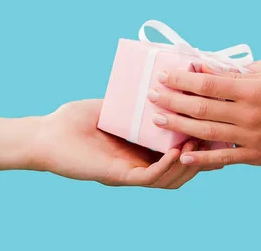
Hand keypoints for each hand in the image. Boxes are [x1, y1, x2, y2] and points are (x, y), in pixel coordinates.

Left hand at [28, 99, 204, 188]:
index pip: (176, 156)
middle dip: (201, 157)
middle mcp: (138, 166)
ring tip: (198, 142)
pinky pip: (149, 177)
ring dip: (187, 163)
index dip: (198, 148)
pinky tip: (176, 151)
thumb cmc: (73, 119)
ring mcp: (128, 174)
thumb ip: (136, 101)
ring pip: (169, 179)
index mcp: (140, 151)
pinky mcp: (117, 176)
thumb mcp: (114, 106)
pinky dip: (166, 166)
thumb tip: (160, 81)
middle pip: (179, 171)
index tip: (216, 131)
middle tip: (215, 138)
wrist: (45, 134)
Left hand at [148, 60, 260, 166]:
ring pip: (206, 131)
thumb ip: (240, 71)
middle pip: (200, 107)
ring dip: (180, 125)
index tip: (164, 75)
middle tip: (152, 95)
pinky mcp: (257, 156)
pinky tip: (184, 152)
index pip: (207, 83)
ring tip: (160, 118)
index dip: (181, 79)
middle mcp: (248, 114)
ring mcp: (251, 137)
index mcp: (251, 89)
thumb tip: (210, 68)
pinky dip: (203, 156)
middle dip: (173, 100)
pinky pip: (224, 158)